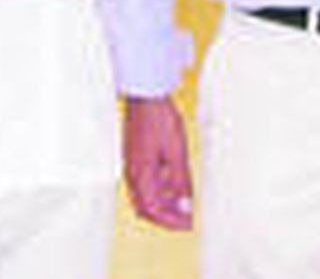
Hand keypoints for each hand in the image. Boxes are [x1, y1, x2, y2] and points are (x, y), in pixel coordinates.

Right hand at [124, 95, 194, 229]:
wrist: (147, 95)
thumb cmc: (160, 118)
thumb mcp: (177, 151)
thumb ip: (181, 181)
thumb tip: (186, 204)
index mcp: (140, 175)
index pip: (153, 210)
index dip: (172, 221)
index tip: (188, 224)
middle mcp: (132, 174)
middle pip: (146, 208)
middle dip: (166, 216)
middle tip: (186, 218)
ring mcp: (131, 166)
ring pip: (145, 196)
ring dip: (163, 204)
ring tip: (183, 203)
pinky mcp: (134, 157)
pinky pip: (144, 183)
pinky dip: (159, 190)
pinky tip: (173, 183)